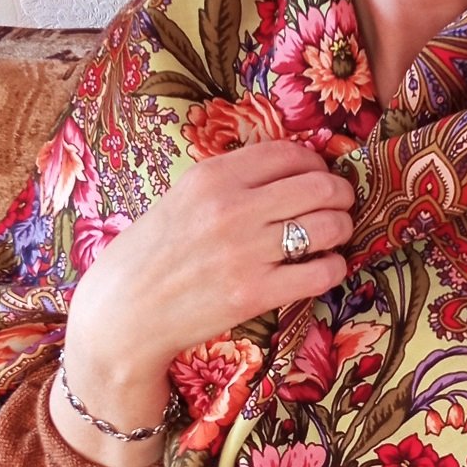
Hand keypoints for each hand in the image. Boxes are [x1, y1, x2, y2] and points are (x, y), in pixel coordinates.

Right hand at [59, 139, 354, 439]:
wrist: (123, 314)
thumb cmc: (153, 254)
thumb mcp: (182, 197)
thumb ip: (230, 181)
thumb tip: (290, 168)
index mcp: (213, 176)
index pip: (291, 153)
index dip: (316, 163)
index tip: (318, 176)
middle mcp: (232, 208)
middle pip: (320, 185)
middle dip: (341, 194)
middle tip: (340, 205)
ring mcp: (245, 252)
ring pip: (329, 226)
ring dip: (342, 229)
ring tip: (334, 236)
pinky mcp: (255, 293)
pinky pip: (322, 272)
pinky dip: (334, 268)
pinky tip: (324, 268)